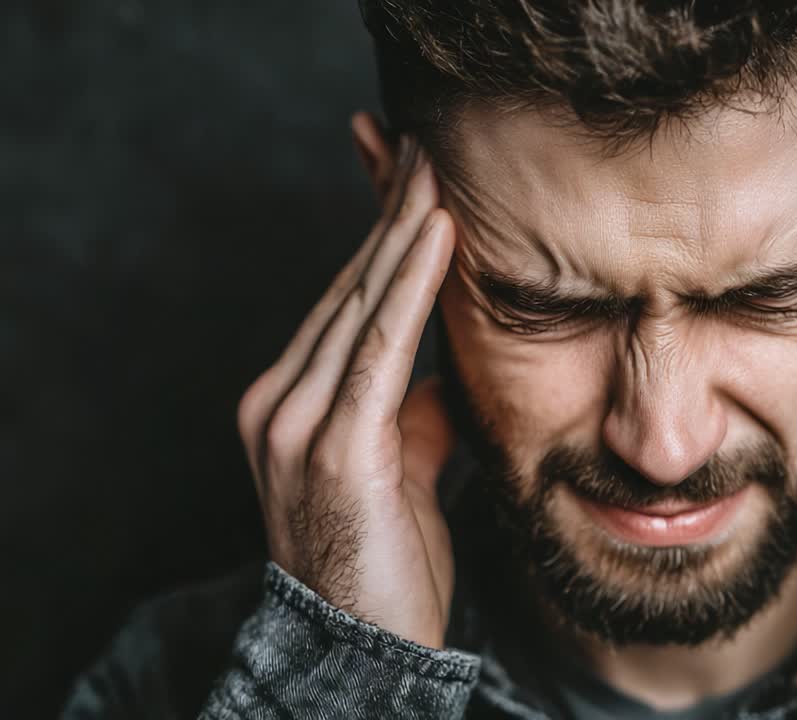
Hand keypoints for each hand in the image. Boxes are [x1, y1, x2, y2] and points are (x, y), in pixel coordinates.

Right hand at [235, 138, 456, 647]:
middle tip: (427, 147)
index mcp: (292, 402)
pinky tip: (436, 234)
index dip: (380, 237)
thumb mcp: (406, 468)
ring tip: (435, 169)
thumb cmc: (388, 562)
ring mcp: (298, 422)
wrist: (364, 648)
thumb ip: (413, 410)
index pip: (344, 301)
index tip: (414, 181)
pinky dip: (409, 284)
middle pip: (348, 288)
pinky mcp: (335, 446)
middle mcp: (280, 401)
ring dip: (403, 230)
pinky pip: (379, 345)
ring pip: (360, 303)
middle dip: (390, 214)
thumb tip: (440, 372)